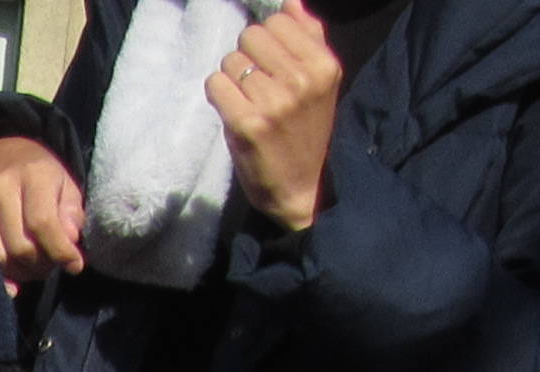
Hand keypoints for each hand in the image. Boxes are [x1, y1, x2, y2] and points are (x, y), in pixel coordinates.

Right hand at [0, 132, 84, 283]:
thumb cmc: (37, 170)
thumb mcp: (64, 182)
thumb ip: (71, 213)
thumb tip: (68, 243)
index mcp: (32, 174)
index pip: (42, 223)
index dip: (59, 250)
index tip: (74, 265)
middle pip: (19, 246)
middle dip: (39, 264)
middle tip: (50, 265)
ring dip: (18, 271)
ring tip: (31, 267)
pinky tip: (11, 278)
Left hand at [209, 0, 343, 231]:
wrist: (303, 185)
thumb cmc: (307, 129)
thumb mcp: (319, 82)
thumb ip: (308, 38)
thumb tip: (290, 3)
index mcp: (323, 64)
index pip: (278, 21)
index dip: (265, 40)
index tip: (269, 62)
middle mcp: (301, 79)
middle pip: (251, 36)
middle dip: (246, 56)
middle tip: (253, 82)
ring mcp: (274, 102)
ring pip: (231, 61)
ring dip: (230, 77)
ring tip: (245, 99)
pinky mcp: (246, 123)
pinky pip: (216, 84)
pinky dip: (217, 93)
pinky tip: (230, 108)